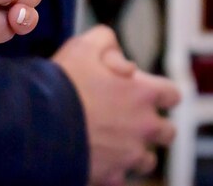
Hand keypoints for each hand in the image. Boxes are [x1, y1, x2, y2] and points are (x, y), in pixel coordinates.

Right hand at [53, 26, 179, 185]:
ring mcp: (129, 155)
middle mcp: (145, 126)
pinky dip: (111, 172)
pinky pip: (120, 179)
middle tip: (130, 120)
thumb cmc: (63, 82)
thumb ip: (106, 41)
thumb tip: (119, 56)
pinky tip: (96, 161)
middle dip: (154, 126)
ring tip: (114, 145)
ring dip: (136, 153)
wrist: (40, 124)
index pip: (173, 94)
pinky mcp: (111, 177)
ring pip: (148, 161)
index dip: (160, 93)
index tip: (145, 92)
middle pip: (168, 132)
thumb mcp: (83, 46)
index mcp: (144, 93)